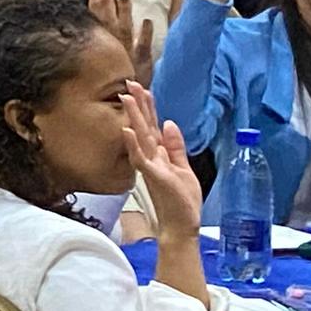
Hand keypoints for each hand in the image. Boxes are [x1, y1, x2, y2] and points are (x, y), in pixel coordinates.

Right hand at [121, 86, 203, 245]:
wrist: (181, 227)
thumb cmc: (181, 202)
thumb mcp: (183, 169)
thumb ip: (175, 147)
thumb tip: (169, 123)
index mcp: (159, 155)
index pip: (152, 126)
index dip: (147, 107)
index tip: (142, 88)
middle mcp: (152, 158)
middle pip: (143, 127)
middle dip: (138, 105)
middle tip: (129, 83)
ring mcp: (151, 167)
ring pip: (140, 137)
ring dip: (133, 118)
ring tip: (127, 98)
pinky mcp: (154, 177)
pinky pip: (141, 158)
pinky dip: (133, 144)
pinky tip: (128, 131)